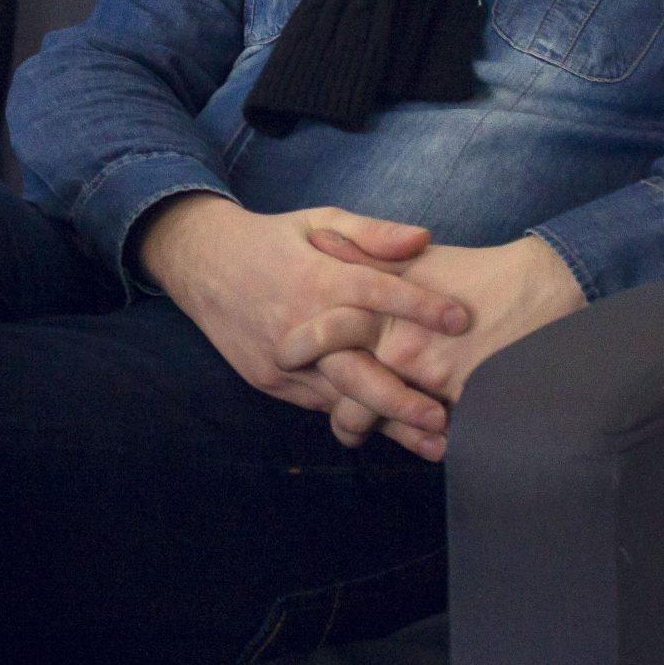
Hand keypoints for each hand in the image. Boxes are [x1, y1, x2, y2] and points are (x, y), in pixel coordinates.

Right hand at [135, 193, 470, 458]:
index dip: (419, 305)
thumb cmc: (271, 241)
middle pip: (353, 368)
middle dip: (399, 398)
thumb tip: (424, 239)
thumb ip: (371, 232)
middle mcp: (299, 324)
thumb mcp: (319, 220)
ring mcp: (282, 360)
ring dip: (387, 424)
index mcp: (314, 278)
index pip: (373, 292)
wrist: (201, 265)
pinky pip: (319, 404)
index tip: (462, 319)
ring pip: (340, 399)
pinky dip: (354, 420)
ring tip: (434, 444)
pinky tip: (390, 435)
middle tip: (444, 416)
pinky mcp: (271, 381)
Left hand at [282, 234, 586, 440]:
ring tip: (374, 440)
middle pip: (350, 393)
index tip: (283, 361)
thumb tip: (319, 242)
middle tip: (341, 424)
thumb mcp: (413, 256)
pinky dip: (425, 441)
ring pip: (387, 420)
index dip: (302, 350)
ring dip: (380, 433)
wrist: (539, 287)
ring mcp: (434, 377)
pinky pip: (433, 433)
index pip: (328, 333)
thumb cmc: (473, 271)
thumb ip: (363, 251)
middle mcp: (403, 345)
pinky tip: (422, 446)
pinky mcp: (466, 400)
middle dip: (341, 417)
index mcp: (385, 305)